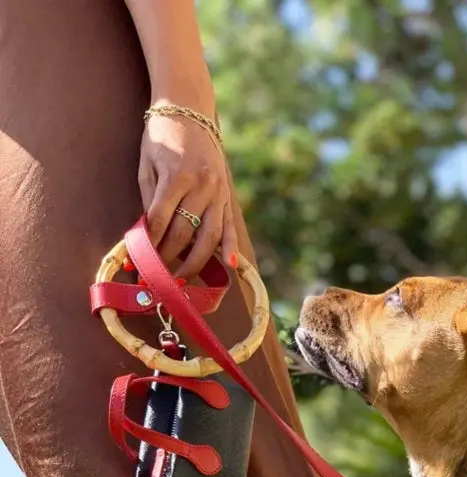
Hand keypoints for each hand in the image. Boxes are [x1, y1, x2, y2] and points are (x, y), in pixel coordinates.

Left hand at [138, 112, 237, 277]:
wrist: (190, 110)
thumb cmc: (162, 136)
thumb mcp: (147, 164)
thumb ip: (148, 200)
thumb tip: (147, 236)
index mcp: (177, 176)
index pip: (161, 221)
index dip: (149, 245)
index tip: (139, 262)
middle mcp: (201, 186)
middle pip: (184, 234)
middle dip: (168, 259)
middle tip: (156, 276)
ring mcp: (217, 192)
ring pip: (209, 238)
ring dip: (195, 263)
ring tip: (182, 280)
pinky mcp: (227, 196)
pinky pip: (230, 227)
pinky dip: (231, 248)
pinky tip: (230, 266)